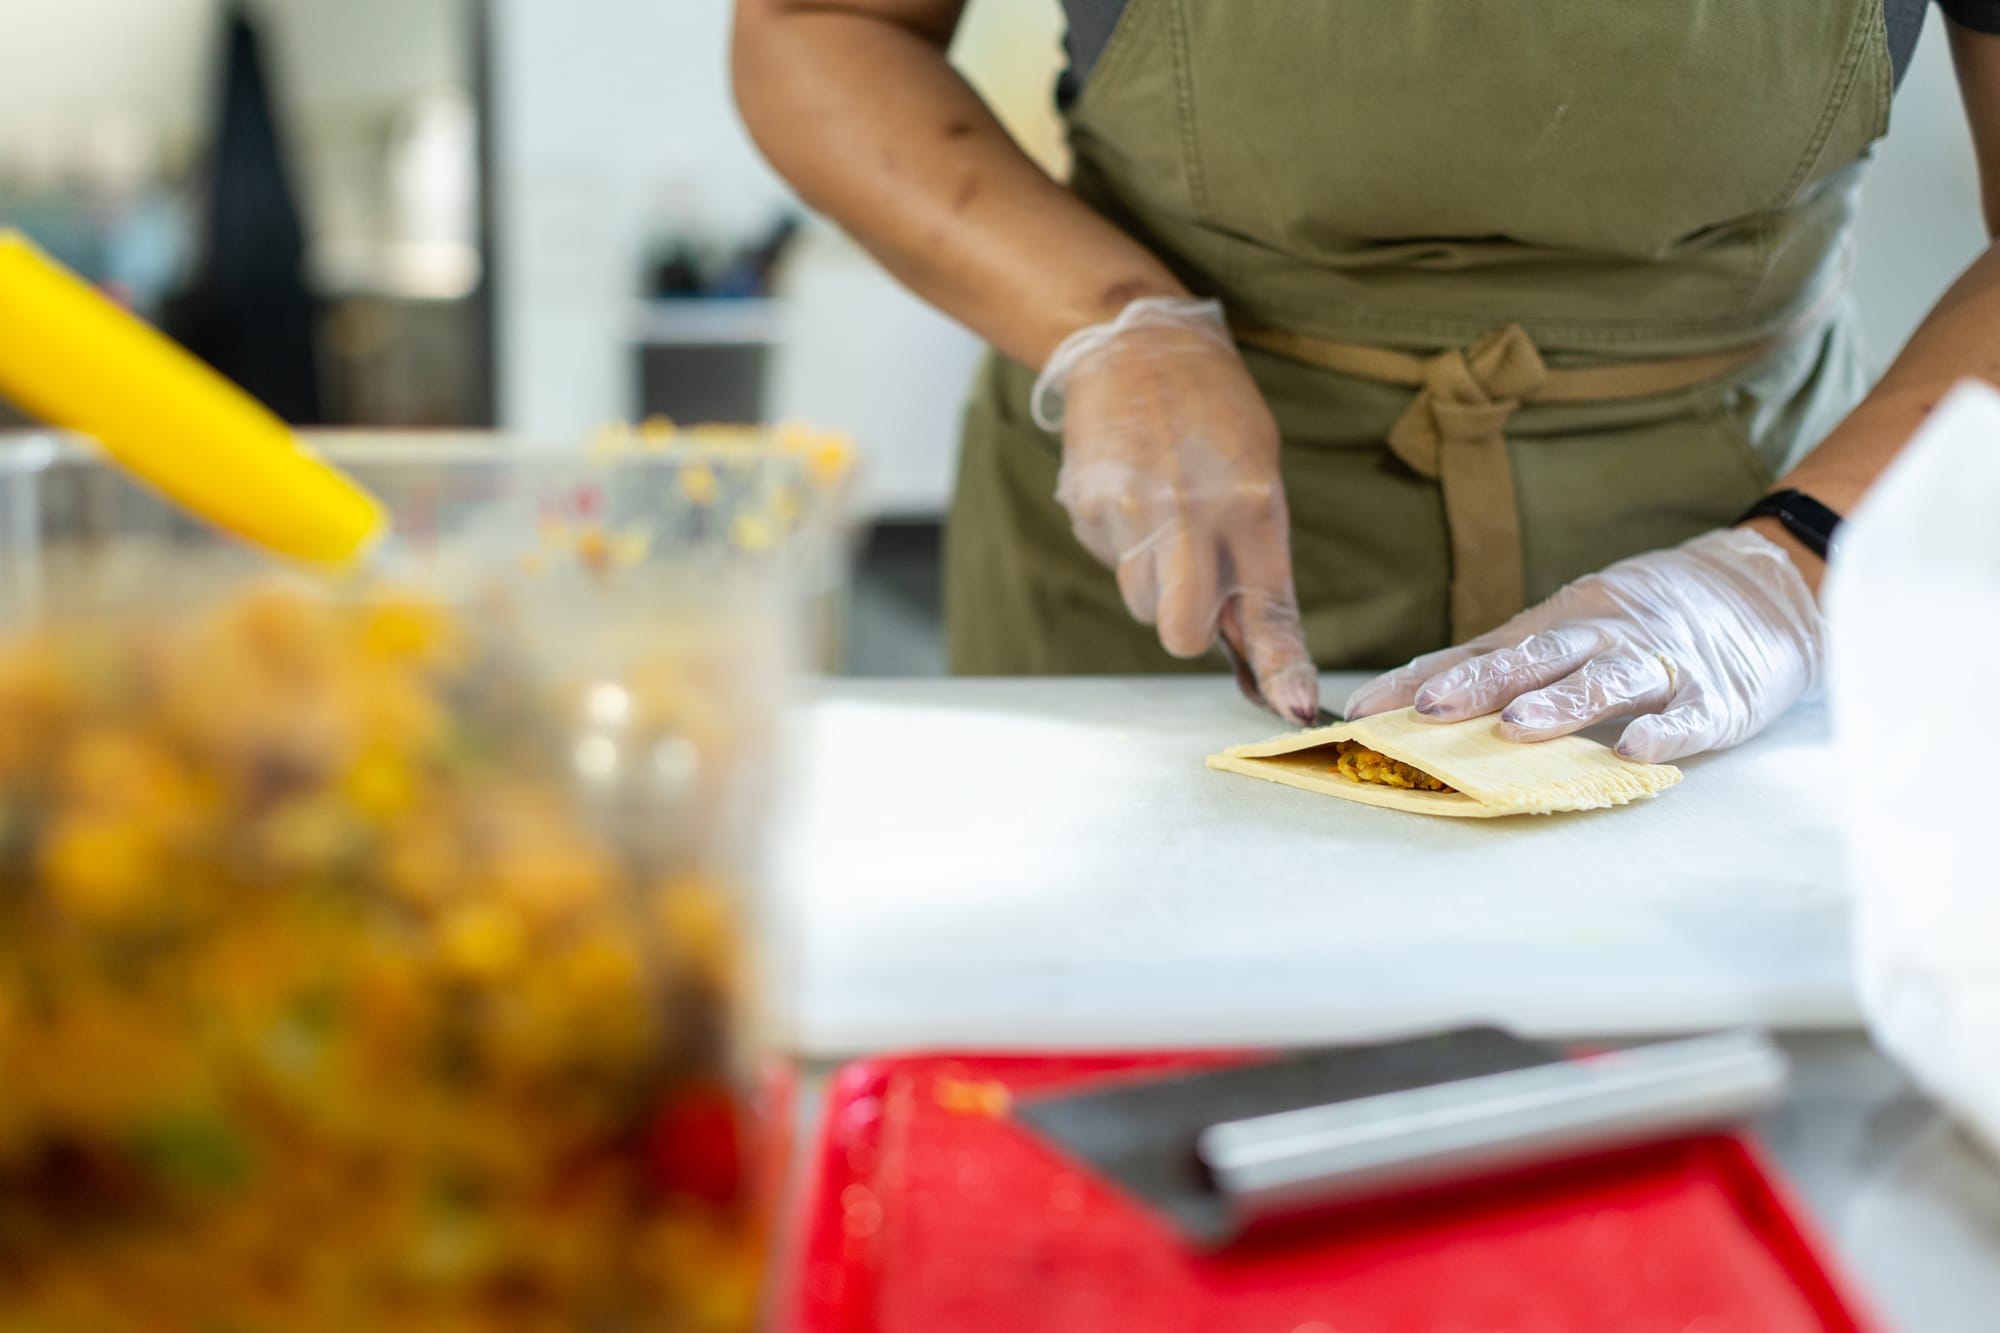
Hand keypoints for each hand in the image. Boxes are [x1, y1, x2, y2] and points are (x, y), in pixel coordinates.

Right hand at [1034, 297, 1318, 722]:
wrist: (1137, 341)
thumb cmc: (1211, 409)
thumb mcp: (1258, 468)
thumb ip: (1254, 551)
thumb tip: (1248, 635)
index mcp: (1251, 505)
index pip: (1270, 610)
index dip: (1283, 670)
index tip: (1293, 708)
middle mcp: (1191, 515)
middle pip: (1179, 635)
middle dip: (1185, 626)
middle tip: (1190, 585)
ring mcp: (1131, 513)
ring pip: (1140, 601)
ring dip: (1152, 578)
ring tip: (1160, 512)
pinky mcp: (1086, 505)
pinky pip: (1107, 557)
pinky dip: (1119, 539)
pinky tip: (1130, 489)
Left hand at [1343, 529, 1824, 762]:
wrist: (1763, 587)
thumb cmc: (1643, 619)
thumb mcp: (1565, 628)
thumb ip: (1497, 662)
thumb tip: (1408, 693)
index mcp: (1556, 627)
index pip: (1476, 653)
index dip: (1420, 679)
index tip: (1363, 709)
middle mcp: (1599, 639)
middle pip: (1534, 658)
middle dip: (1479, 683)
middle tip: (1430, 708)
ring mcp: (1659, 664)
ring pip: (1604, 680)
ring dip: (1560, 705)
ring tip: (1516, 729)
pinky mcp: (1717, 696)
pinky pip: (1688, 714)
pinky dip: (1663, 732)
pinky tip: (1633, 752)